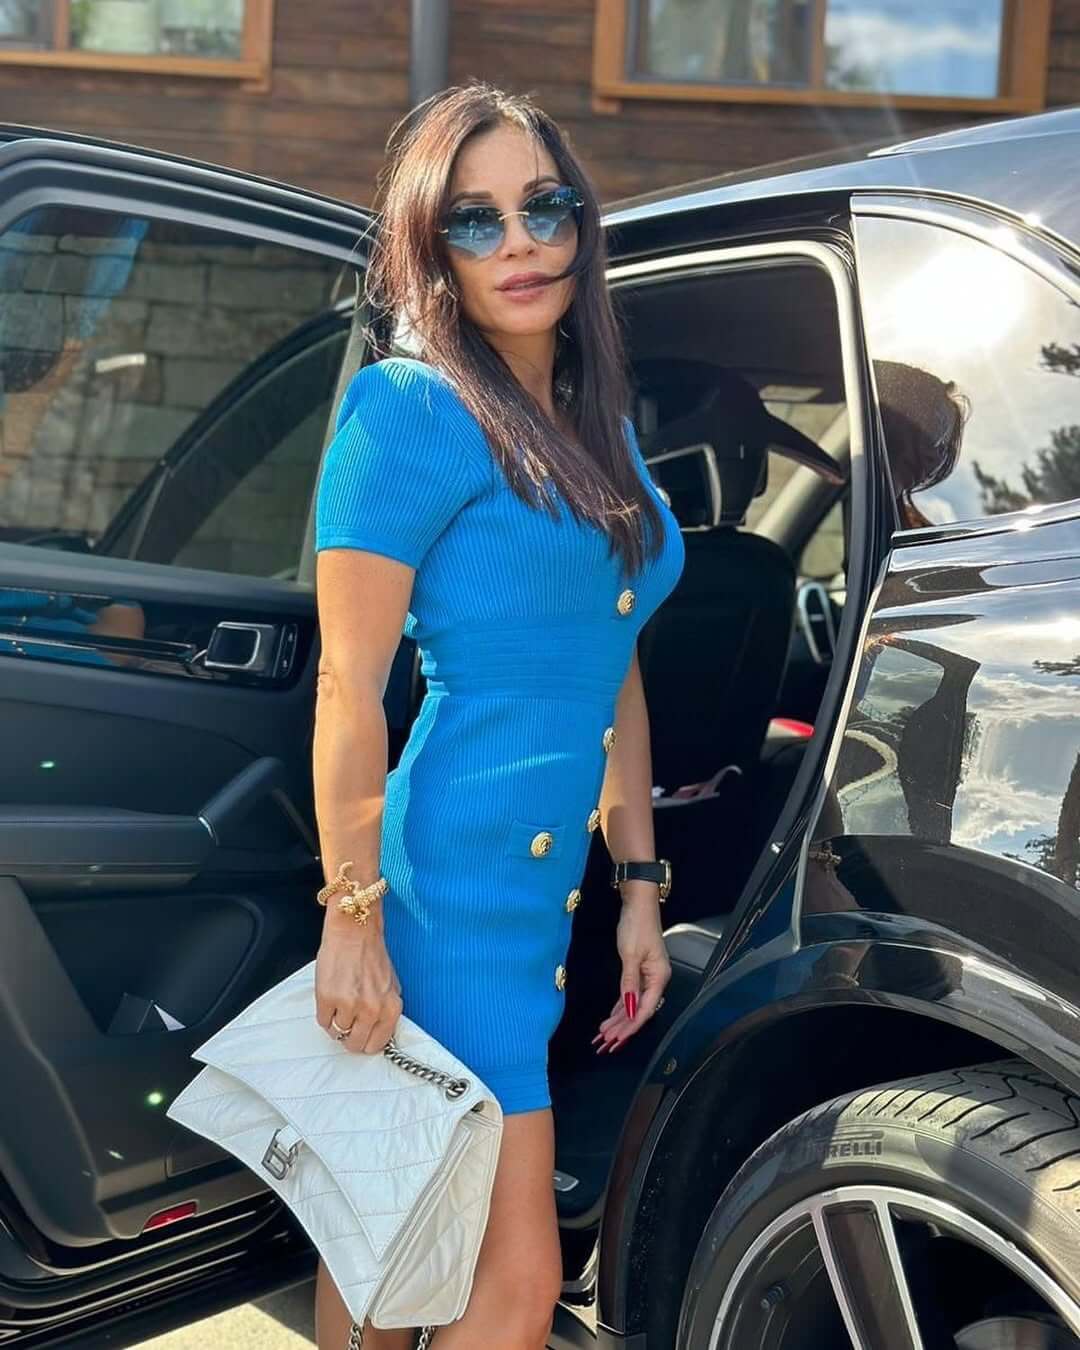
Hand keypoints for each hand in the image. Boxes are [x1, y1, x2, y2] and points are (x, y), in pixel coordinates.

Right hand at [314, 911, 402, 1055]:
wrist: (353, 931)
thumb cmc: (371, 954)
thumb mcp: (390, 985)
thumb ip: (386, 1010)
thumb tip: (378, 1032)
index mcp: (391, 1008)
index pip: (377, 1044)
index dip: (366, 1042)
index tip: (361, 1036)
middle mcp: (372, 1010)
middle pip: (355, 1045)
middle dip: (349, 1037)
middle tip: (346, 1022)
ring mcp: (349, 1006)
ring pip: (338, 1032)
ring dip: (336, 1022)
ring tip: (339, 1002)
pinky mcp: (328, 999)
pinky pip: (323, 1021)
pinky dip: (325, 1013)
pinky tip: (330, 996)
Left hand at [592, 895, 670, 1053]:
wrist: (638, 903)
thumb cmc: (637, 925)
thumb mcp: (630, 956)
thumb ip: (629, 984)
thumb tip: (627, 1008)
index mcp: (659, 977)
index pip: (645, 1009)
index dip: (630, 1026)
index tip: (616, 1039)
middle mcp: (656, 979)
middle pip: (639, 1010)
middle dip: (622, 1027)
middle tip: (605, 1042)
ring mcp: (648, 975)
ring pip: (633, 1003)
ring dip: (619, 1019)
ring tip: (604, 1033)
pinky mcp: (640, 969)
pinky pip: (630, 993)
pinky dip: (620, 1005)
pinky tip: (612, 1016)